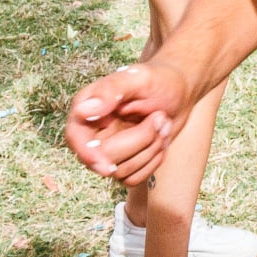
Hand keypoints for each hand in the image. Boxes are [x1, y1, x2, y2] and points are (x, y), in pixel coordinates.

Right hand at [64, 62, 189, 185]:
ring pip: (121, 172)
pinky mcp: (124, 163)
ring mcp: (107, 151)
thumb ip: (111, 90)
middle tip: (161, 116)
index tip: (107, 166)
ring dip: (151, 148)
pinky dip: (154, 161)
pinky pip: (134, 178)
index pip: (76, 137)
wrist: (180, 91)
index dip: (88, 154)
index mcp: (88, 108)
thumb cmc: (159, 80)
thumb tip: (83, 111)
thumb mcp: (139, 77)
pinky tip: (162, 138)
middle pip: (104, 158)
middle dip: (140, 140)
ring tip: (163, 122)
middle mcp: (92, 133)